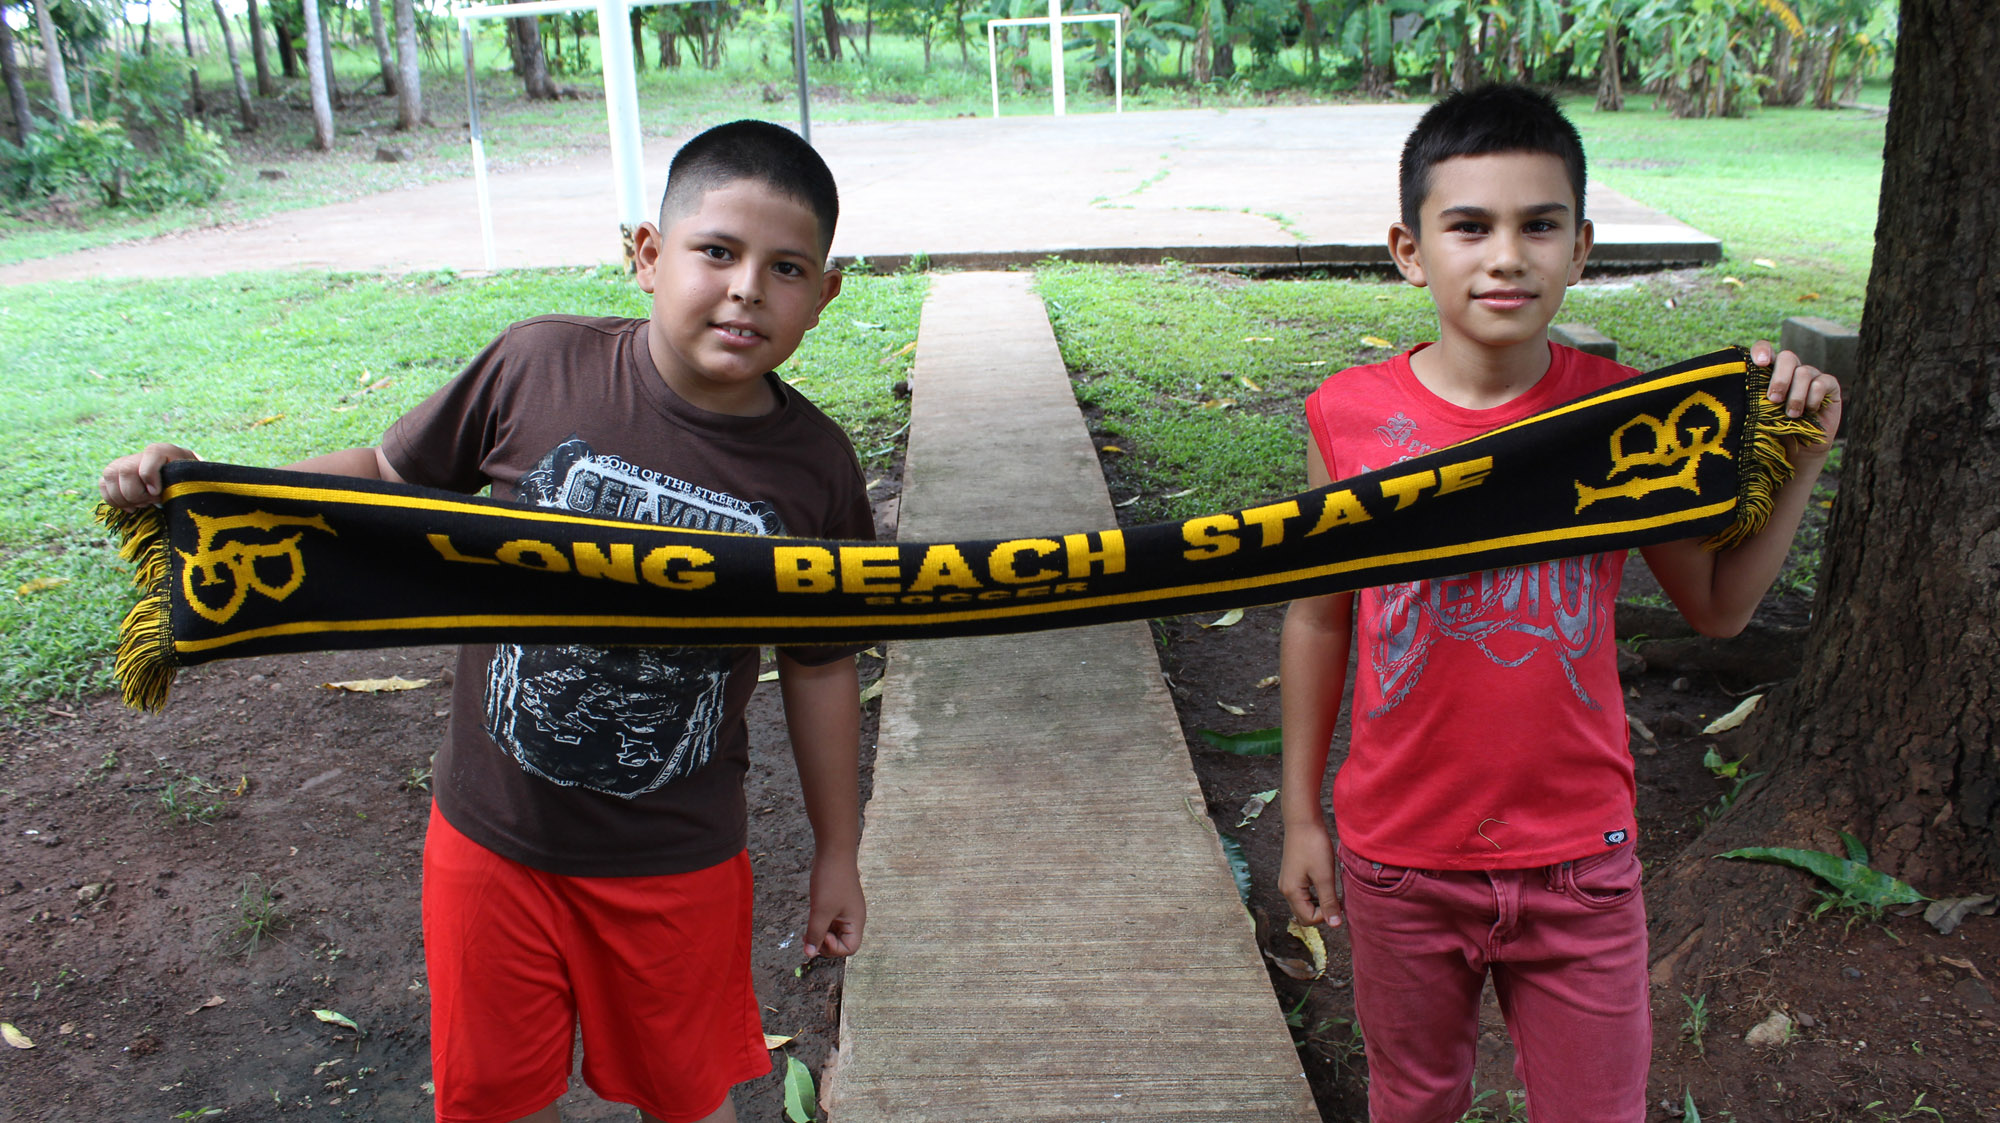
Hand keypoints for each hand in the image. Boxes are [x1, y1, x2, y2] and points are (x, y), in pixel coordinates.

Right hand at [99, 443, 199, 509]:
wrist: (179, 485)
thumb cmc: (188, 485)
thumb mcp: (192, 481)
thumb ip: (183, 482)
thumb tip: (162, 493)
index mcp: (164, 451)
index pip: (151, 454)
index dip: (150, 475)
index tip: (157, 493)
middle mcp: (140, 454)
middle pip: (125, 470)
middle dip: (137, 493)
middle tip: (151, 503)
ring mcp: (124, 463)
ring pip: (110, 476)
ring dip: (124, 498)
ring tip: (142, 505)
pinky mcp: (114, 476)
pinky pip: (103, 484)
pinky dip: (113, 499)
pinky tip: (130, 508)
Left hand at [803, 849, 863, 959]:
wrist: (833, 850)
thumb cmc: (831, 880)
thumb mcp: (820, 910)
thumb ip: (815, 933)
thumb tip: (809, 955)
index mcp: (856, 921)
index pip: (850, 948)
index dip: (833, 948)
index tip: (821, 934)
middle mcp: (853, 917)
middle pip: (841, 942)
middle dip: (824, 943)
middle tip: (809, 935)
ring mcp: (845, 909)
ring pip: (834, 932)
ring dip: (820, 934)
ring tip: (806, 930)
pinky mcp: (837, 901)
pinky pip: (830, 920)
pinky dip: (820, 923)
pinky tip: (810, 917)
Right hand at [1278, 823, 1342, 929]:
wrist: (1303, 821)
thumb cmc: (1313, 846)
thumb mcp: (1325, 876)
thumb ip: (1329, 902)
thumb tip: (1335, 925)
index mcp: (1291, 892)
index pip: (1308, 919)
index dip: (1326, 915)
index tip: (1339, 901)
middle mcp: (1285, 890)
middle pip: (1304, 915)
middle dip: (1322, 912)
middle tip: (1337, 897)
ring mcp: (1287, 882)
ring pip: (1304, 905)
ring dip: (1319, 903)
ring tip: (1332, 889)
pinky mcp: (1291, 875)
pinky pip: (1303, 894)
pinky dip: (1315, 894)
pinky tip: (1324, 882)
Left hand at [1750, 340, 1841, 458]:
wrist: (1795, 453)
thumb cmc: (1772, 432)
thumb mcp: (1757, 415)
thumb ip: (1752, 398)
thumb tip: (1741, 390)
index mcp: (1769, 372)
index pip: (1765, 349)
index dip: (1762, 350)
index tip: (1759, 363)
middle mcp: (1791, 370)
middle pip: (1787, 357)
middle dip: (1780, 379)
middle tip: (1773, 399)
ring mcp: (1811, 376)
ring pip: (1804, 372)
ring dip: (1796, 396)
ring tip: (1791, 415)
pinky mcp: (1830, 386)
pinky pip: (1822, 382)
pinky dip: (1813, 398)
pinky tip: (1810, 411)